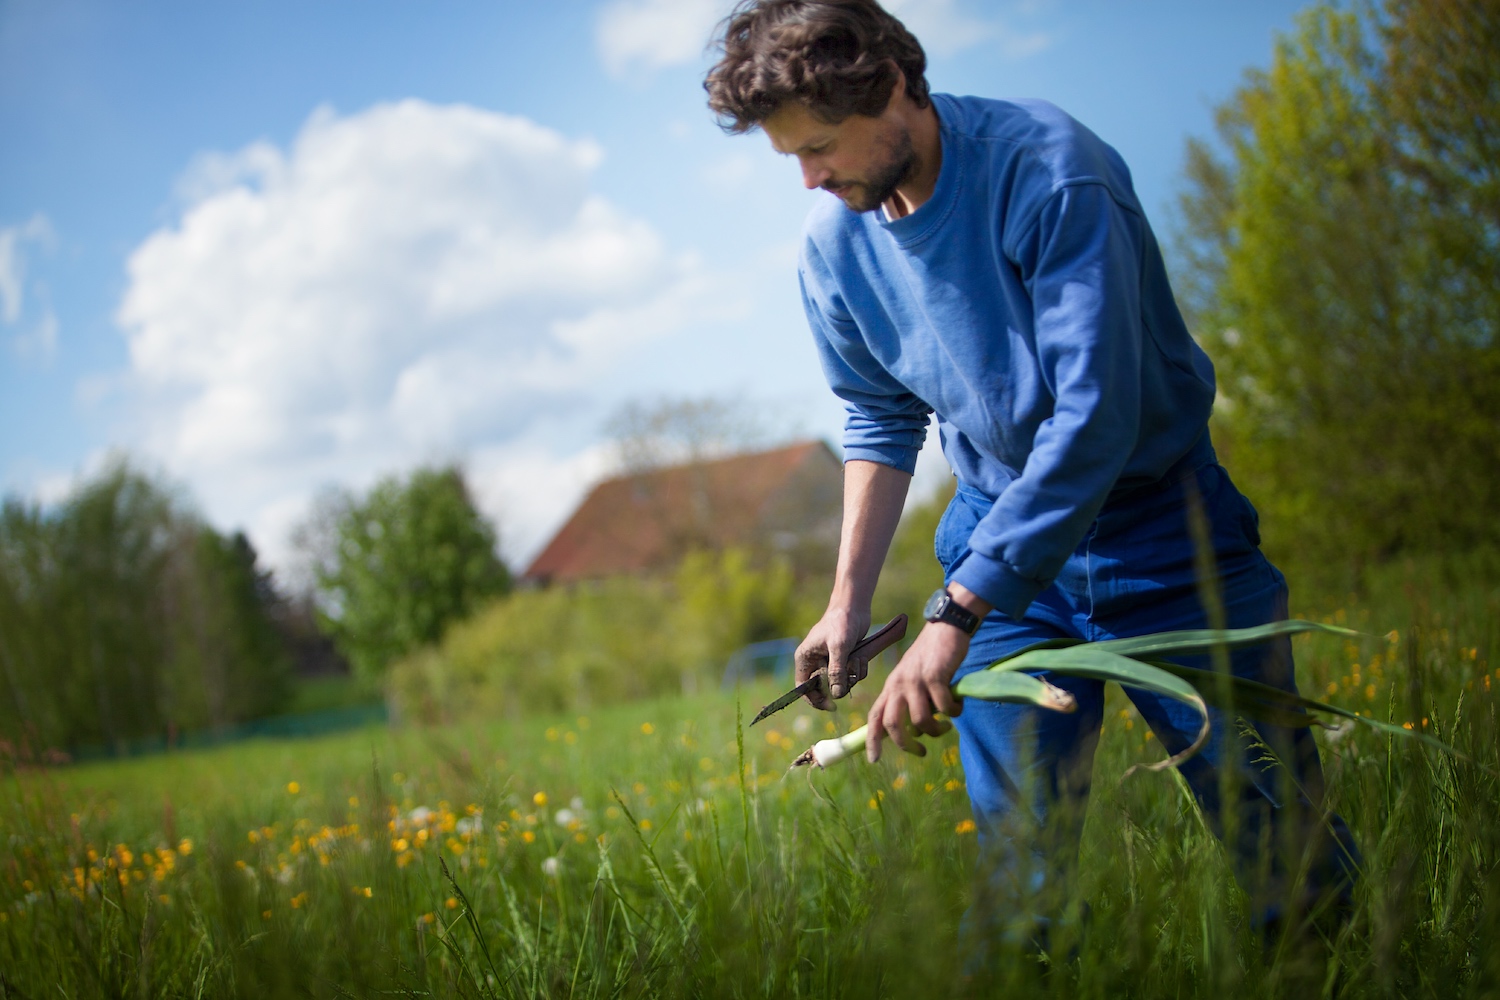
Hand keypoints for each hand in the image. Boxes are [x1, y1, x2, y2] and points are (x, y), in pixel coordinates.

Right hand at [794, 605, 872, 709]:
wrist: (854, 606)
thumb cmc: (842, 622)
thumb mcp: (839, 647)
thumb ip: (837, 671)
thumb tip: (836, 695)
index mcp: (804, 659)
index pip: (803, 689)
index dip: (815, 700)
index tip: (831, 706)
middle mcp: (814, 662)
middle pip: (824, 689)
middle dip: (839, 686)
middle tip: (850, 678)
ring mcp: (830, 661)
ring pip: (840, 683)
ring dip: (852, 677)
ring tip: (857, 660)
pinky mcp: (843, 660)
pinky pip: (850, 675)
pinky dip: (858, 670)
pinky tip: (861, 657)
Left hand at [865, 621, 968, 761]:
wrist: (946, 628)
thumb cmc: (932, 658)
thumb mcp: (913, 678)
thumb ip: (910, 702)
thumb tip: (915, 733)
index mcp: (891, 686)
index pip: (874, 716)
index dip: (872, 740)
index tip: (874, 760)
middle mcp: (898, 684)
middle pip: (893, 724)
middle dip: (906, 745)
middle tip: (921, 752)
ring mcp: (915, 680)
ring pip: (921, 721)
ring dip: (936, 730)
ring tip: (947, 726)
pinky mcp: (935, 676)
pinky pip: (944, 707)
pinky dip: (953, 712)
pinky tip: (958, 706)